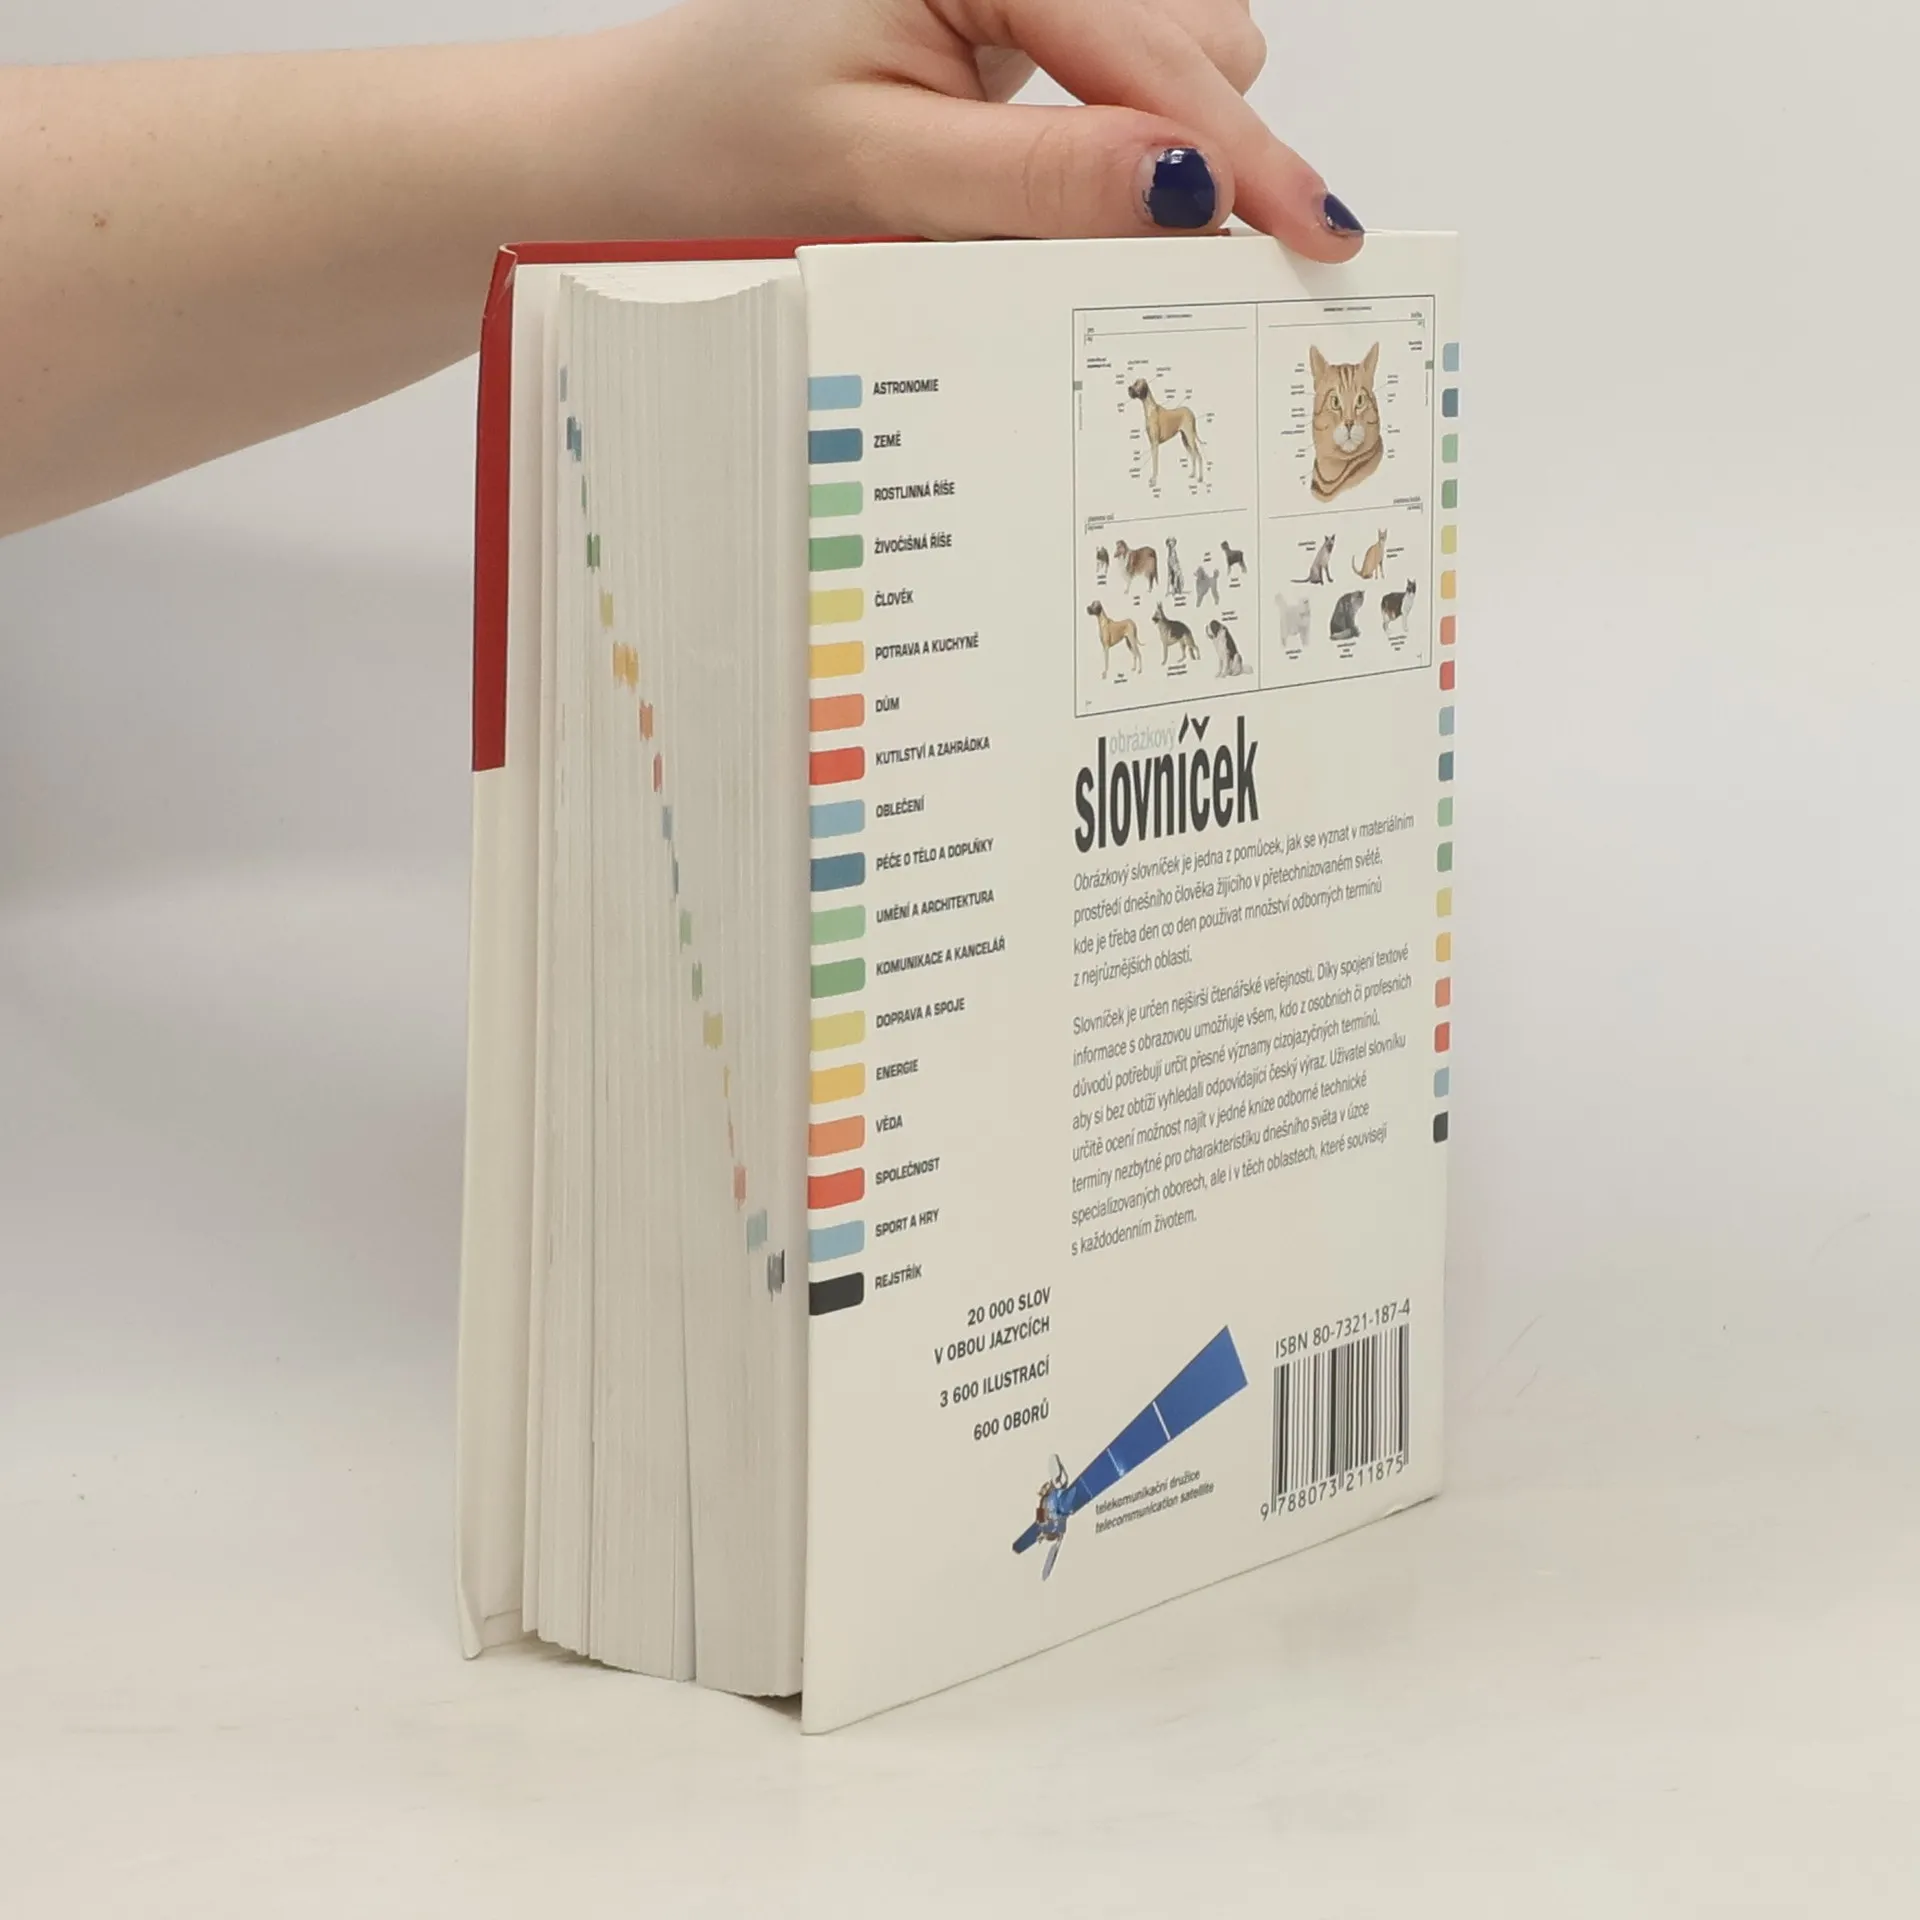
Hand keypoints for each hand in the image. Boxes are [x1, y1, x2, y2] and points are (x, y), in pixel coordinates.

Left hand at [565, 0, 1361, 258]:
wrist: (638, 149)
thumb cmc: (722, 144)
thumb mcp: (884, 175)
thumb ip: (1043, 177)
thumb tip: (1193, 186)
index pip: (1155, 51)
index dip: (1240, 154)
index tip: (1314, 238)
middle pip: (1196, 30)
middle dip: (1213, 152)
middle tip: (1230, 260)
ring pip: (1180, 41)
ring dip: (1172, 141)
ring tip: (1103, 222)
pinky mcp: (1012, 11)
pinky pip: (1126, 64)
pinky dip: (1128, 135)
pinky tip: (1088, 184)